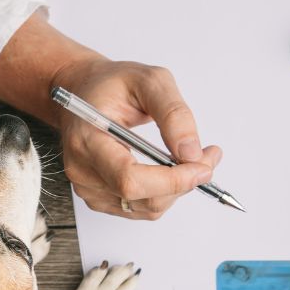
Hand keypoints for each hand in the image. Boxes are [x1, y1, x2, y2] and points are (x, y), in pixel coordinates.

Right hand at [0, 14, 219, 219]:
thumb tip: (191, 152)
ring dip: (177, 189)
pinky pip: (143, 209)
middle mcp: (83, 171)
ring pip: (148, 208)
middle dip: (183, 183)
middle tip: (208, 158)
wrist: (82, 94)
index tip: (202, 166)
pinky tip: (169, 171)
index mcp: (87, 140)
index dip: (171, 180)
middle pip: (142, 199)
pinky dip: (165, 193)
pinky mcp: (101, 200)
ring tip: (190, 160)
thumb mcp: (148, 80)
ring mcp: (90, 190)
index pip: (129, 179)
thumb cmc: (110, 86)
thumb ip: (173, 113)